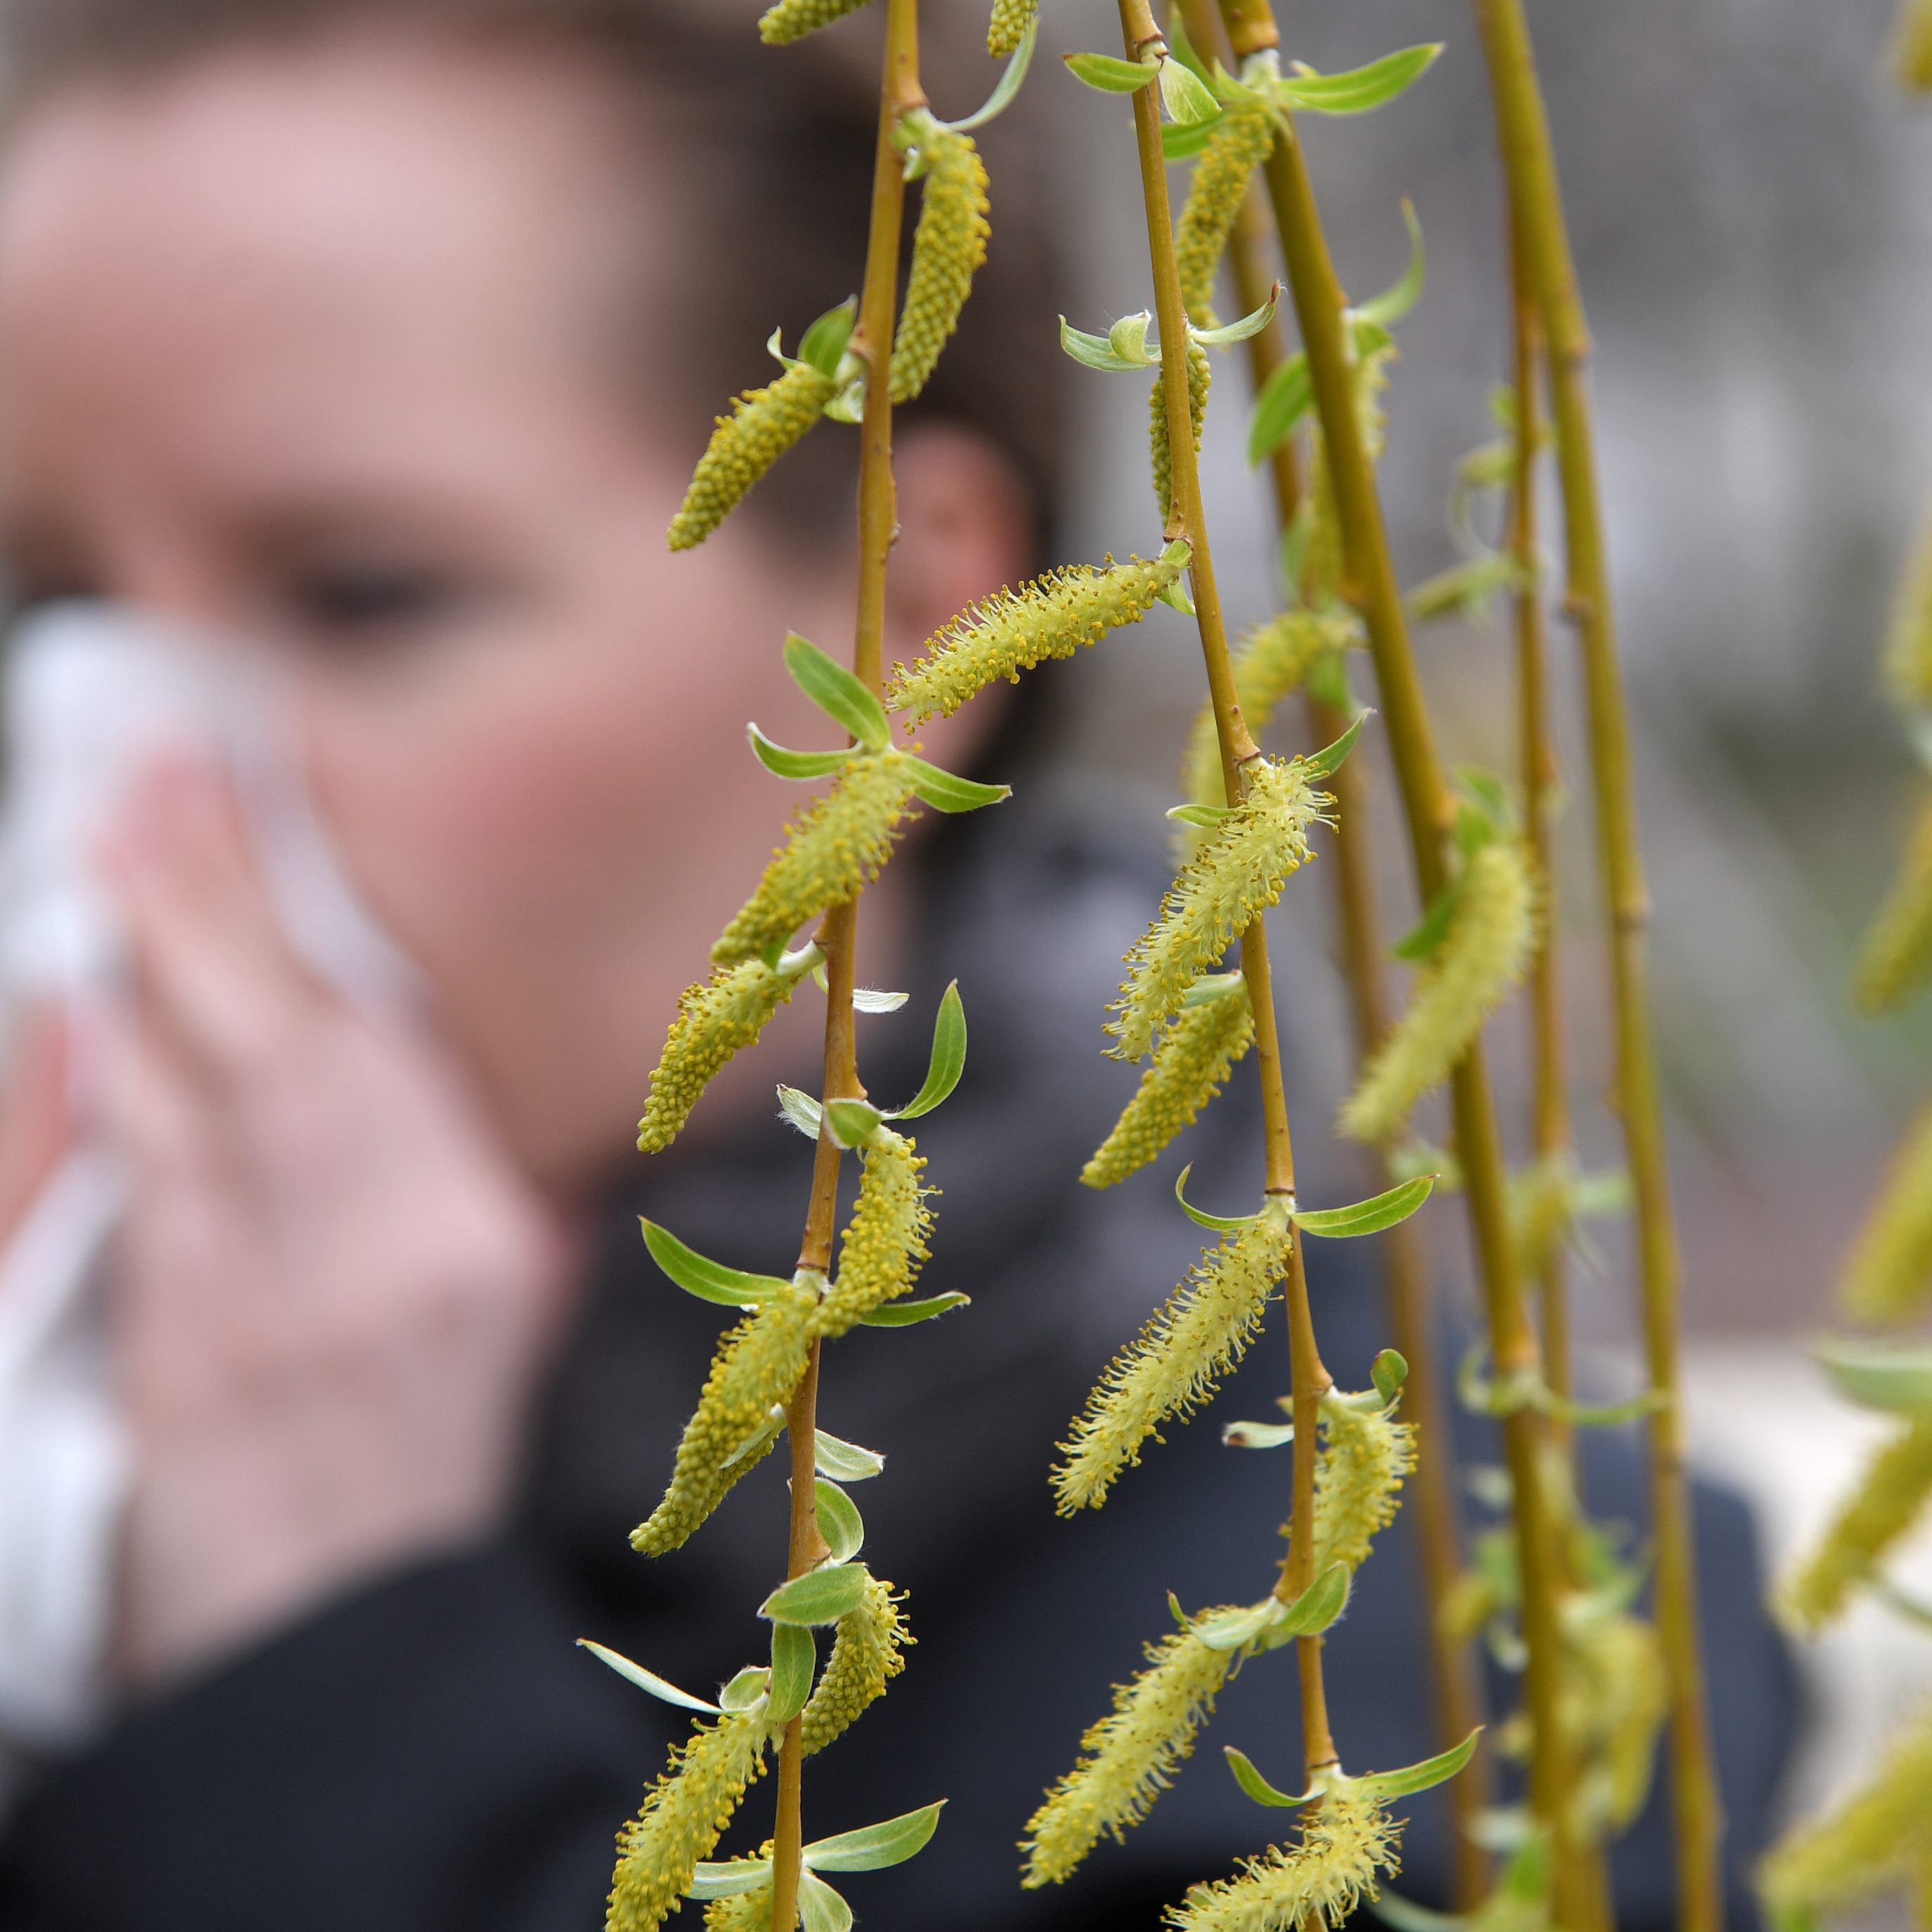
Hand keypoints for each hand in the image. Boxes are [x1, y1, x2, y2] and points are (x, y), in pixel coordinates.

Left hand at [97, 763, 571, 1690]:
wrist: (338, 1646)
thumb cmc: (423, 1492)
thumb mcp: (513, 1348)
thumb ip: (516, 1234)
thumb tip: (513, 1146)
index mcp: (485, 1248)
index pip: (388, 1047)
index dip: (312, 920)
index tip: (267, 817)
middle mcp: (393, 1252)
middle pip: (293, 1035)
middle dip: (219, 895)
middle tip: (162, 782)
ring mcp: (280, 1295)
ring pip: (211, 1085)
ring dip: (155, 957)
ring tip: (116, 845)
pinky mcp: (187, 1344)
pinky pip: (152, 1181)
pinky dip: (116, 1077)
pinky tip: (92, 999)